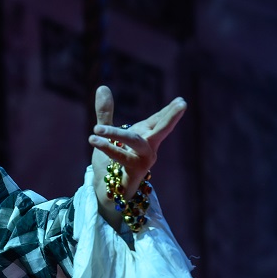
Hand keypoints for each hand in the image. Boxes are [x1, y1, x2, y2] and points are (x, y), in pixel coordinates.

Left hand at [88, 86, 186, 222]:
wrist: (106, 191)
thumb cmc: (109, 163)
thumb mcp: (107, 134)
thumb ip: (105, 113)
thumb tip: (102, 87)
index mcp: (145, 136)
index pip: (159, 120)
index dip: (168, 110)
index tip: (180, 101)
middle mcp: (148, 148)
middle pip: (162, 129)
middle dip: (171, 116)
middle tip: (183, 103)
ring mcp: (143, 160)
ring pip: (135, 142)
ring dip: (116, 134)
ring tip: (96, 128)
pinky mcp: (133, 172)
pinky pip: (121, 158)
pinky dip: (106, 148)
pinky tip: (93, 139)